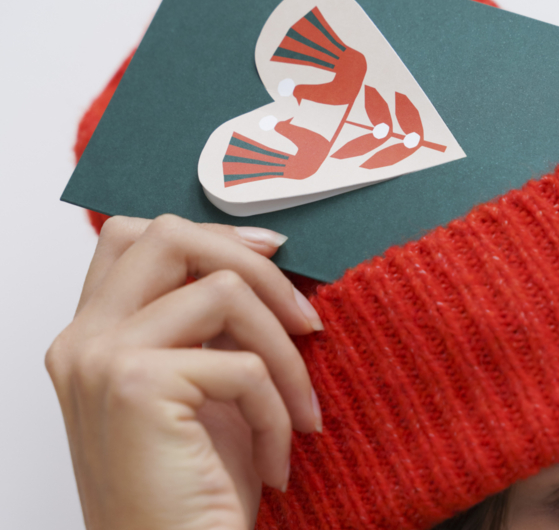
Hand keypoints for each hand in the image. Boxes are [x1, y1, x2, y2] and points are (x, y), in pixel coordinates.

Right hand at [45, 215, 323, 529]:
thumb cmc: (194, 491)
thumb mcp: (202, 390)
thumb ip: (209, 325)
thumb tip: (261, 261)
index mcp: (94, 334)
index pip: (137, 236)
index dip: (211, 235)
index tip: (271, 254)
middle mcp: (85, 339)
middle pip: (171, 235)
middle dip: (257, 268)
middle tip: (306, 317)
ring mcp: (102, 358)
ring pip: (225, 290)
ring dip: (285, 351)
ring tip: (301, 409)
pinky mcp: (136, 387)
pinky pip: (243, 365)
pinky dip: (280, 410)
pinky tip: (279, 457)